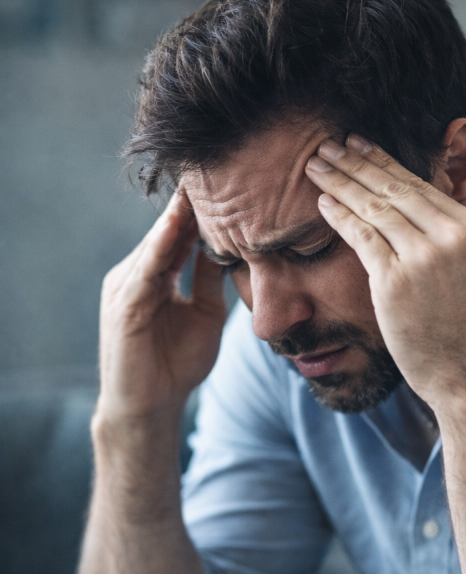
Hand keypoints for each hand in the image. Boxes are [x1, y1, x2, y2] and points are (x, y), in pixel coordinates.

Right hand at [97, 190, 225, 419]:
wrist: (151, 408)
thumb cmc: (177, 365)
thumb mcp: (205, 314)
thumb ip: (211, 282)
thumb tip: (233, 248)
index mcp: (154, 276)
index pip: (179, 234)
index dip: (200, 210)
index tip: (229, 181)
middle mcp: (136, 274)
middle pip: (167, 231)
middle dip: (189, 202)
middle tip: (215, 166)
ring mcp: (126, 287)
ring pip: (156, 243)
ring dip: (177, 214)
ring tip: (198, 183)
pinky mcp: (124, 306)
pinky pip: (146, 268)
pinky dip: (161, 245)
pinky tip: (177, 223)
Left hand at [305, 135, 465, 409]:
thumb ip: (459, 239)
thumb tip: (438, 211)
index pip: (423, 186)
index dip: (387, 163)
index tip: (363, 146)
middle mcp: (455, 236)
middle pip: (397, 188)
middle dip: (358, 162)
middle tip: (330, 144)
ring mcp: (425, 257)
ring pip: (375, 206)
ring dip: (341, 181)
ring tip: (316, 164)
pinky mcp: (397, 280)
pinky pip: (361, 236)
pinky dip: (339, 216)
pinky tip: (323, 202)